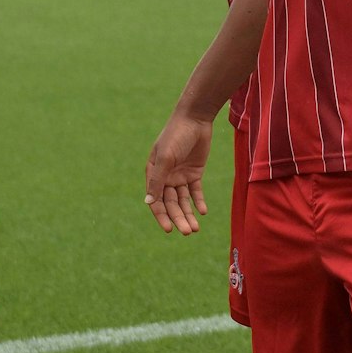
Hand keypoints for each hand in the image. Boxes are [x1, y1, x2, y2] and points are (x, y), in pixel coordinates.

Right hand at [145, 111, 214, 235]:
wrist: (195, 119)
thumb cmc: (176, 136)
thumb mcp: (166, 158)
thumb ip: (157, 180)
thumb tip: (148, 202)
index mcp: (154, 173)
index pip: (156, 200)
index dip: (162, 216)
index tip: (169, 229)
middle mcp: (166, 177)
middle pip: (171, 204)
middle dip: (178, 218)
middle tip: (187, 232)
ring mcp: (180, 176)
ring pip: (183, 201)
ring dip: (189, 214)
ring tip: (195, 229)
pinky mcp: (194, 173)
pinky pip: (195, 192)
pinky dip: (198, 202)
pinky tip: (203, 212)